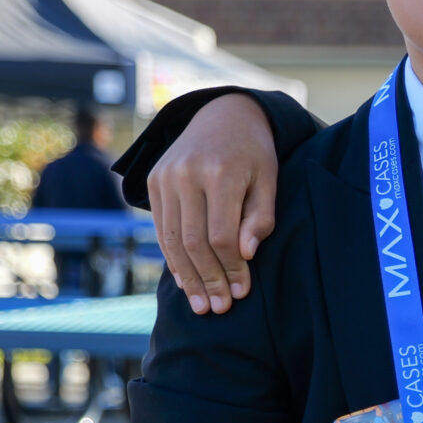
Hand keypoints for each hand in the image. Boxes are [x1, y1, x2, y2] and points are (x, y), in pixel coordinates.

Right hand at [151, 93, 278, 314]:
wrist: (222, 114)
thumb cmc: (254, 153)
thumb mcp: (269, 179)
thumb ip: (260, 217)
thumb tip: (246, 255)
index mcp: (219, 172)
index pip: (221, 235)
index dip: (232, 268)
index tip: (243, 292)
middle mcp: (185, 174)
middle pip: (193, 241)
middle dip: (208, 279)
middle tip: (219, 308)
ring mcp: (164, 177)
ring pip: (171, 239)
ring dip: (187, 276)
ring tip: (202, 305)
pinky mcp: (153, 182)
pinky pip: (160, 229)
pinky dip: (172, 258)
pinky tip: (186, 281)